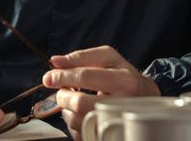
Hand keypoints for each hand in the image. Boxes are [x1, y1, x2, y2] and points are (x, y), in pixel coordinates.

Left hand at [42, 46, 159, 139]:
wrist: (141, 96)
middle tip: (63, 91)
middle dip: (63, 96)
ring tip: (75, 100)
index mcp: (124, 80)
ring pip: (77, 120)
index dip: (63, 76)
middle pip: (80, 103)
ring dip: (67, 109)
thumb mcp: (107, 58)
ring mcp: (116, 122)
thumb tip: (55, 62)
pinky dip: (73, 121)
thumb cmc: (121, 74)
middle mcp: (123, 104)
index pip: (86, 76)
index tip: (49, 77)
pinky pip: (80, 132)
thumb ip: (80, 57)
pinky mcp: (106, 136)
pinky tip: (81, 112)